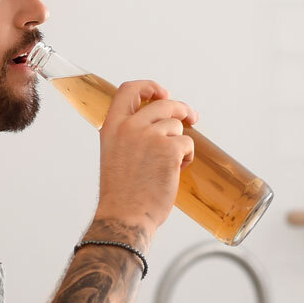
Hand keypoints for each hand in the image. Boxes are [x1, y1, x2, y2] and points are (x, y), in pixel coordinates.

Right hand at [96, 80, 197, 238]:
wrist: (124, 216)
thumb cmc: (121, 192)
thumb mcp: (115, 153)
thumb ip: (129, 135)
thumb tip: (158, 124)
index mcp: (112, 127)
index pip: (128, 90)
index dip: (149, 86)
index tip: (162, 93)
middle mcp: (129, 127)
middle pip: (163, 103)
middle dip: (181, 109)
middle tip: (191, 118)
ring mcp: (149, 136)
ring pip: (177, 126)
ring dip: (180, 143)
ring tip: (170, 165)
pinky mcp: (168, 149)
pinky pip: (187, 144)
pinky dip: (186, 157)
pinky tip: (174, 172)